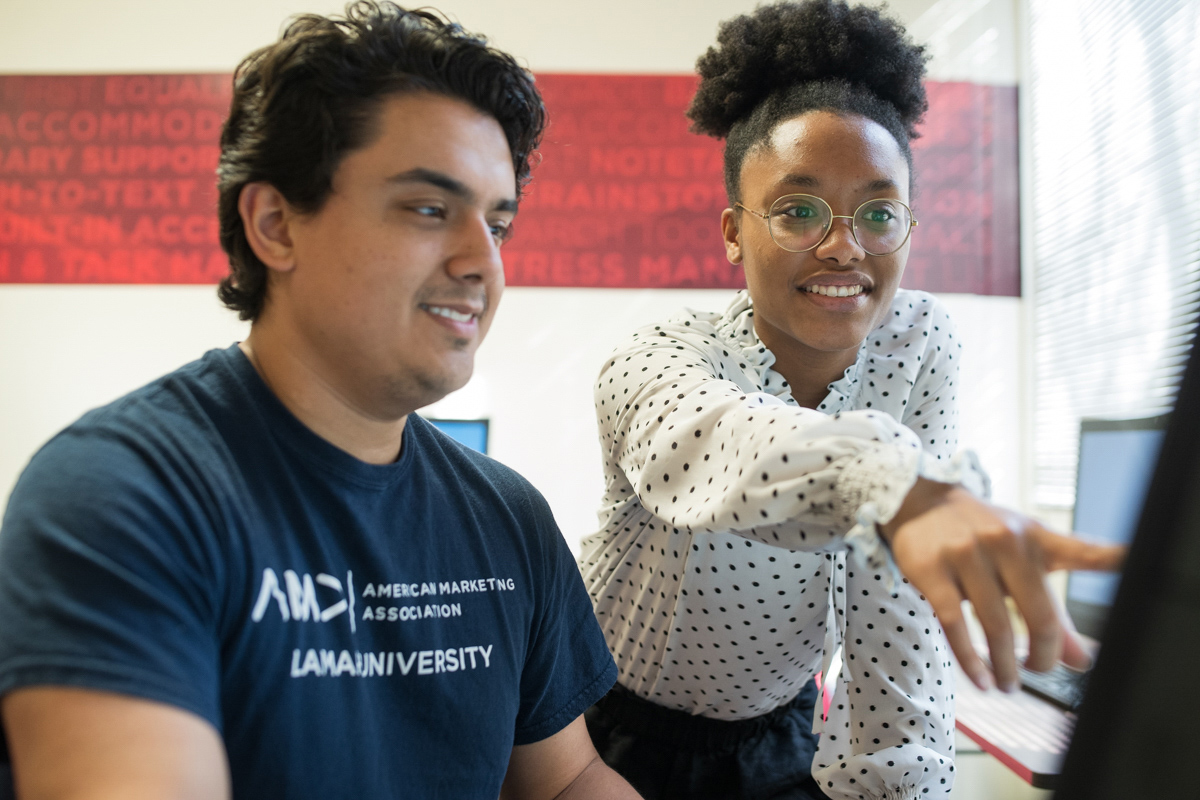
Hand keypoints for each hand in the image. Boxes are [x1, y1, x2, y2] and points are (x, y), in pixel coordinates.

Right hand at [878, 478, 1124, 691]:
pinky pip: (955, 624)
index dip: (1114, 558)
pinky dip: (971, 660)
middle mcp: (1005, 541)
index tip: (1138, 561)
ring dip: (1005, 666)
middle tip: (1038, 672)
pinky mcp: (933, 570)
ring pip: (996, 626)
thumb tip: (1080, 660)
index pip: (1083, 550)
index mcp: (1036, 538)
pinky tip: (980, 678)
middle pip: (1039, 614)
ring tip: (1007, 684)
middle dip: (1043, 656)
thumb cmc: (979, 535)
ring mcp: (967, 554)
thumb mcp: (1019, 560)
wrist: (919, 503)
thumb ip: (1051, 610)